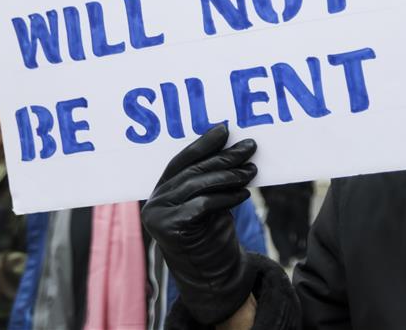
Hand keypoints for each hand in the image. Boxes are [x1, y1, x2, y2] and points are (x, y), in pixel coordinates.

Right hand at [141, 125, 258, 324]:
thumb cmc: (213, 236)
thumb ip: (211, 179)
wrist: (213, 277)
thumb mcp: (211, 202)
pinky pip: (204, 204)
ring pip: (199, 185)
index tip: (225, 129)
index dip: (203, 144)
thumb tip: (234, 145)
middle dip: (223, 156)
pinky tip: (244, 193)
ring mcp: (158, 217)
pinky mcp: (170, 229)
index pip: (181, 161)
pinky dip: (227, 196)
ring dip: (230, 174)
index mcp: (160, 193)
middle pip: (192, 171)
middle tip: (249, 146)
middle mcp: (154, 204)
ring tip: (251, 169)